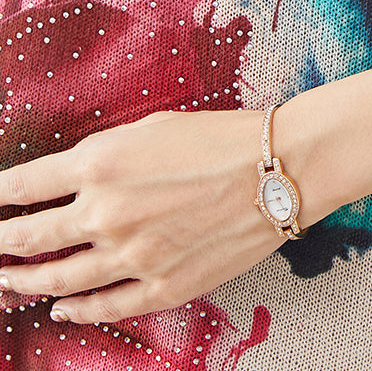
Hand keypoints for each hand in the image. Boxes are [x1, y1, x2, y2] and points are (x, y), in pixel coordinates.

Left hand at [0, 107, 286, 324]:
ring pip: (57, 279)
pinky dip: (74, 310)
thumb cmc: (221, 137)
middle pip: (30, 237)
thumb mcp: (151, 127)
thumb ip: (104, 156)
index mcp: (101, 162)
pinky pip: (103, 306)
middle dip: (1, 243)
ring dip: (24, 282)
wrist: (278, 169)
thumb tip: (70, 179)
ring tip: (7, 281)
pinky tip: (60, 307)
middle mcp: (105, 212)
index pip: (23, 185)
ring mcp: (130, 256)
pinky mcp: (160, 286)